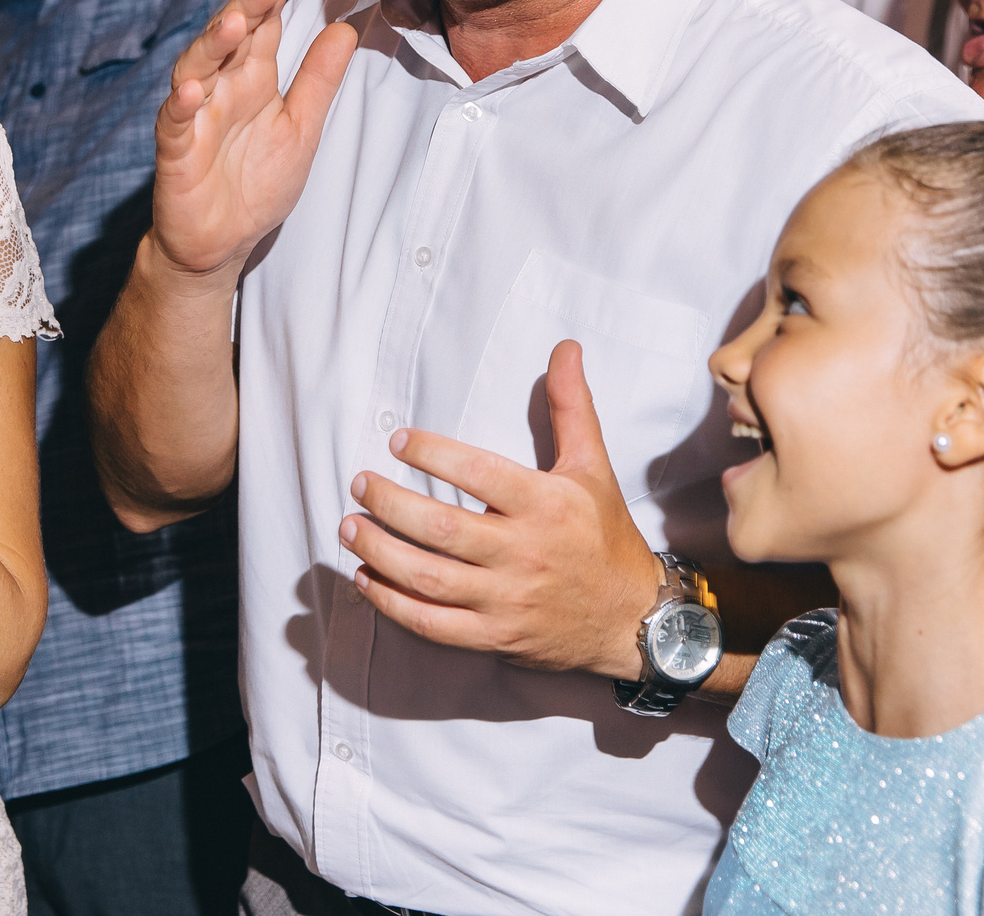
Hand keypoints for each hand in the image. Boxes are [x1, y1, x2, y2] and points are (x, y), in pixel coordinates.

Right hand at [149, 0, 357, 283]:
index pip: (263, 23)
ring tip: (232, 22)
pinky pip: (174, 122)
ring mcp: (194, 116)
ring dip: (212, 45)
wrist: (221, 242)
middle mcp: (221, 87)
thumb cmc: (256, 183)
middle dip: (246, 4)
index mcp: (253, 78)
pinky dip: (181, 105)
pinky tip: (192, 90)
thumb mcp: (301, 128)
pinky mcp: (175, 151)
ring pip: (197, 68)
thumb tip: (346, 26)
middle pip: (230, 35)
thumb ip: (319, 79)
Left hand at [339, 339, 663, 676]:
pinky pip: (434, 625)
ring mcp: (508, 600)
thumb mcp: (592, 467)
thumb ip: (571, 407)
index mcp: (546, 506)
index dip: (434, 454)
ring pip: (430, 578)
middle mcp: (525, 553)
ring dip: (381, 553)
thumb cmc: (605, 536)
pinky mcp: (495, 636)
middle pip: (443, 529)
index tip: (398, 440)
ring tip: (350, 526)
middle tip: (360, 483)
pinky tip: (366, 580)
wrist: (634, 619)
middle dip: (391, 504)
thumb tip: (565, 348)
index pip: (480, 474)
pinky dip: (393, 604)